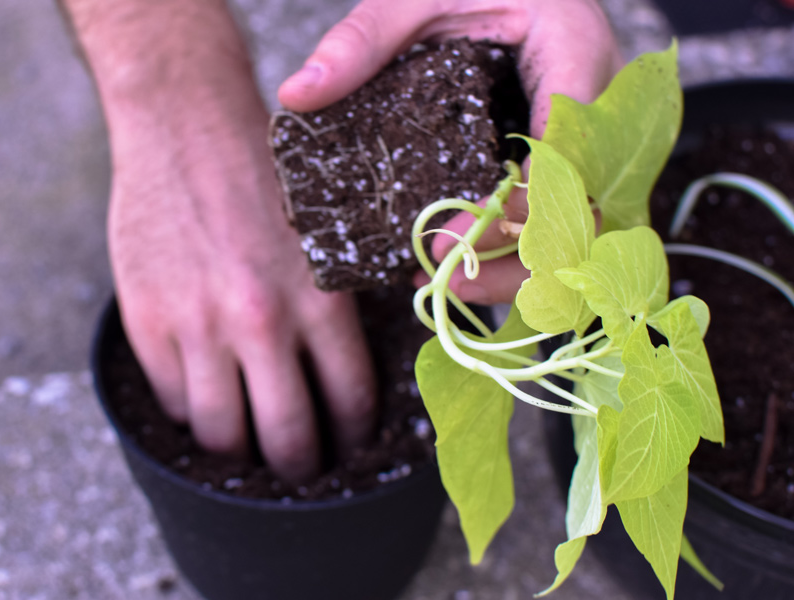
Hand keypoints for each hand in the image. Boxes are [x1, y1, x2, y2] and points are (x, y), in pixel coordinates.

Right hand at [64, 0, 376, 482]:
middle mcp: (262, 320)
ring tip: (248, 448)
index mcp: (321, 298)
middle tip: (300, 470)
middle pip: (289, 438)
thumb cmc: (263, 172)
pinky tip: (205, 402)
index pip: (350, 401)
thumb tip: (340, 376)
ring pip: (222, 434)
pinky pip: (173, 400)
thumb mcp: (323, 235)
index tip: (350, 447)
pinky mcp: (149, 322)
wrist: (186, 124)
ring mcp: (199, 326)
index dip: (354, 437)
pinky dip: (192, 413)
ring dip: (239, 453)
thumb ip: (331, 308)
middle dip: (301, 469)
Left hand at [278, 0, 622, 303]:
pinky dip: (518, 256)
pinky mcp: (569, 167)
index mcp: (576, 56)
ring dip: (521, 271)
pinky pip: (560, 226)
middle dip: (519, 258)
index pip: (566, 150)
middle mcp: (596, 112)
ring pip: (580, 231)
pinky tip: (465, 271)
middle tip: (447, 279)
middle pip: (583, 209)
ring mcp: (589, 146)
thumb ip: (365, 37)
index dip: (520, 208)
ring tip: (450, 288)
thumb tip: (298, 93)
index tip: (453, 237)